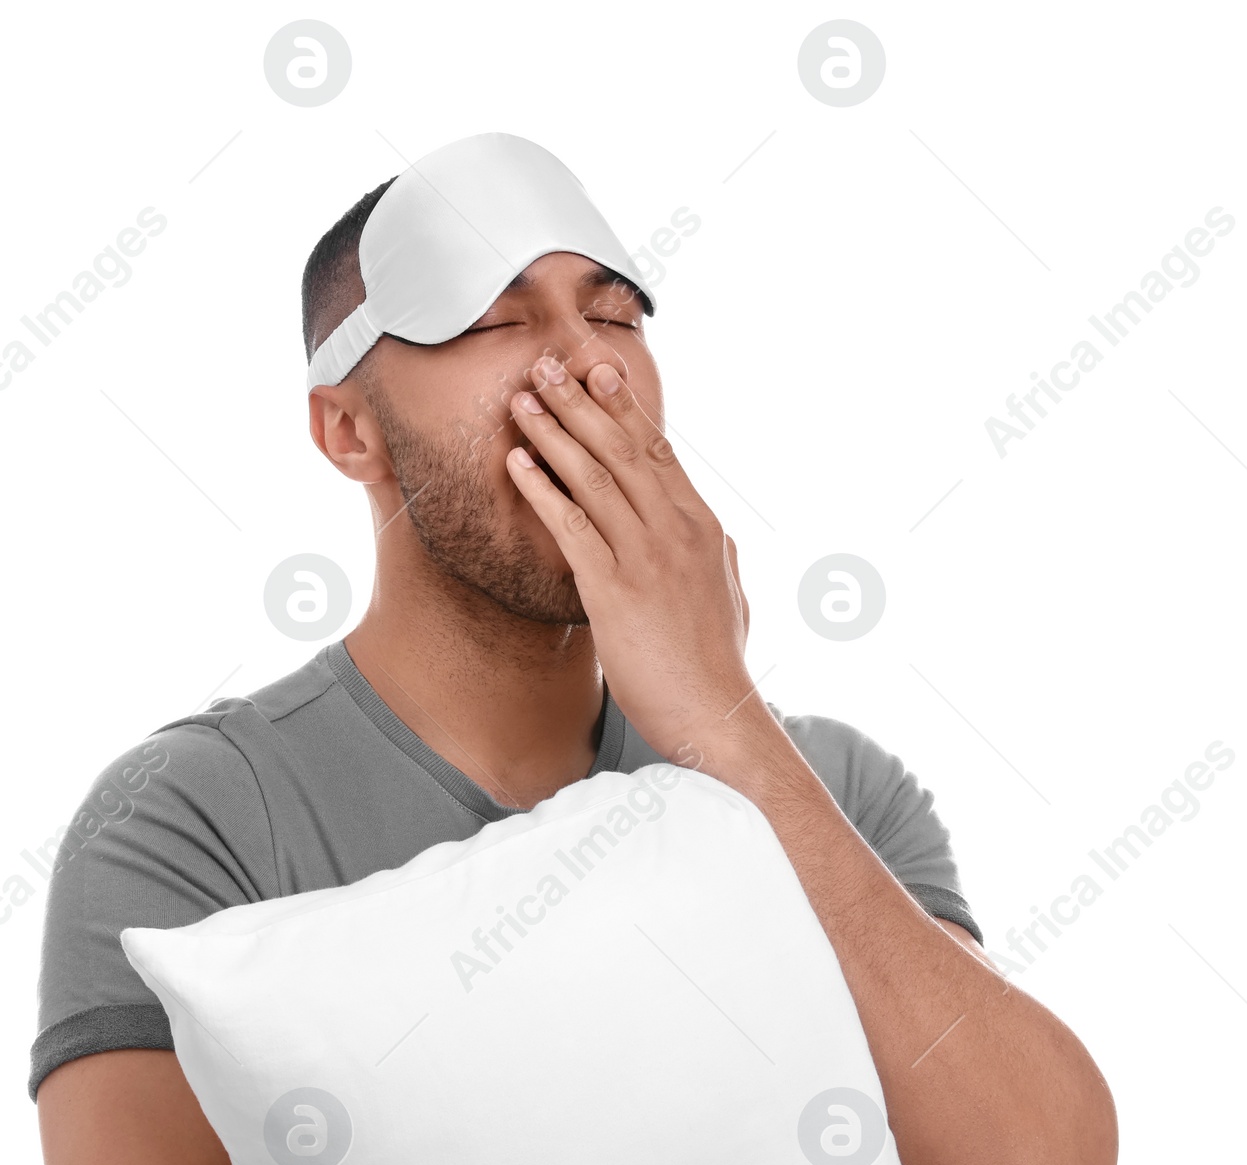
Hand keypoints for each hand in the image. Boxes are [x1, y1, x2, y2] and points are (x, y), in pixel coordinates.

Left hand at [506, 354, 763, 766]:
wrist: (716, 716)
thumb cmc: (716, 666)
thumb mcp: (730, 595)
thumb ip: (718, 556)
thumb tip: (715, 534)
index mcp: (704, 527)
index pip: (659, 452)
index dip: (625, 409)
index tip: (599, 374)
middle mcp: (677, 530)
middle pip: (623, 450)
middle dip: (580, 403)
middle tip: (547, 366)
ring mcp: (647, 557)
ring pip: (595, 478)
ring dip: (553, 434)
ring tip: (522, 401)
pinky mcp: (615, 589)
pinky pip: (572, 526)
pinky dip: (542, 489)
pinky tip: (517, 464)